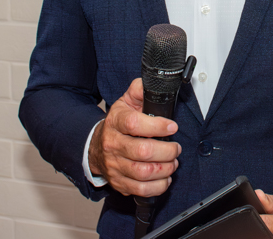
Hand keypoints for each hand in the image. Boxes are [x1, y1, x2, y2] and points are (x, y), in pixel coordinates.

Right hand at [88, 78, 180, 196]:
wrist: (96, 147)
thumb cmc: (118, 124)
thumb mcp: (126, 102)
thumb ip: (138, 90)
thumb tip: (150, 83)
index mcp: (116, 122)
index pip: (134, 124)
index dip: (157, 126)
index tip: (172, 127)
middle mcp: (113, 144)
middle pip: (142, 151)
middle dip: (167, 151)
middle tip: (176, 148)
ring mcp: (115, 165)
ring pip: (143, 173)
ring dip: (165, 168)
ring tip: (173, 162)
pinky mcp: (119, 182)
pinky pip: (141, 190)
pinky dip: (158, 186)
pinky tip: (165, 177)